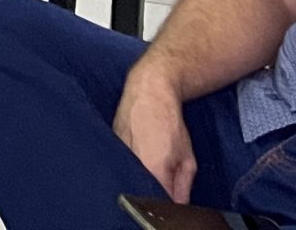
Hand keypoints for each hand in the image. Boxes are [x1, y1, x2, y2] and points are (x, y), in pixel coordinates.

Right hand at [113, 65, 198, 202]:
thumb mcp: (187, 158)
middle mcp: (132, 164)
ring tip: (147, 164)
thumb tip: (178, 205)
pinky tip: (135, 154)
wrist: (149, 91)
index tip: (170, 200)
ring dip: (137, 178)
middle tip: (160, 182)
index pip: (159, 201)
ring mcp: (117, 154)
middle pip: (140, 192)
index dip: (166, 204)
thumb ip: (183, 186)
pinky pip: (117, 164)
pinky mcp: (108, 146)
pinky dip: (126, 166)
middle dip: (151, 192)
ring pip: (127, 178)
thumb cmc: (169, 122)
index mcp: (154, 169)